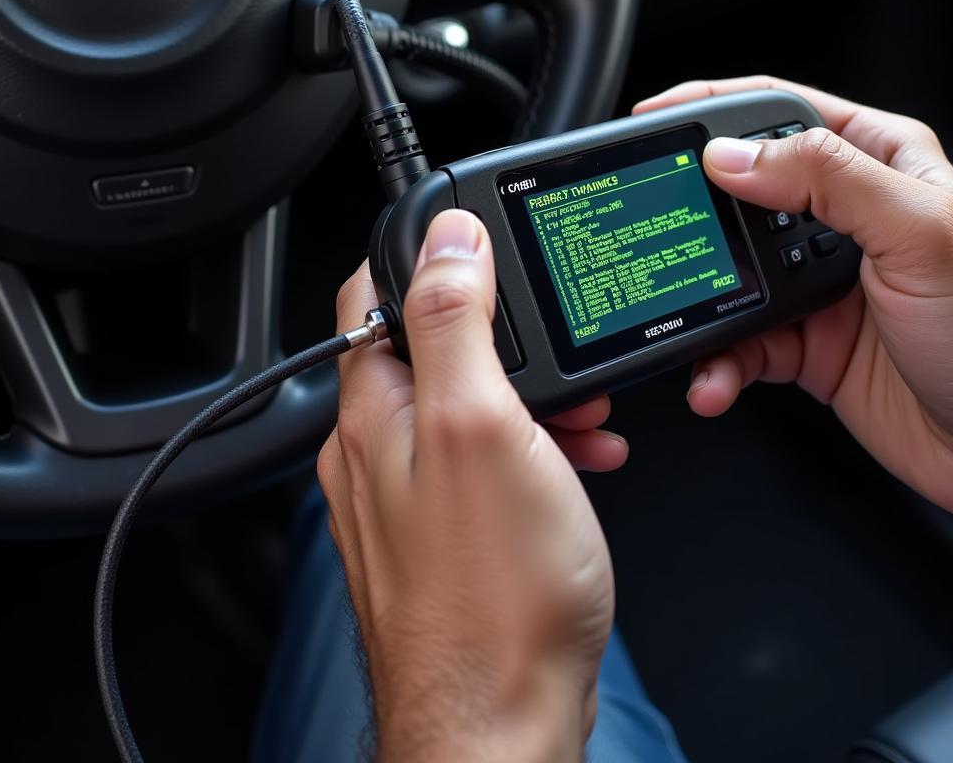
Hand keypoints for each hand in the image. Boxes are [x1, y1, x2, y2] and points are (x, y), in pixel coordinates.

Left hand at [318, 210, 625, 761]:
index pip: (371, 293)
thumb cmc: (495, 594)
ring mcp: (407, 494)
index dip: (422, 251)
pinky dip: (530, 444)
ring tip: (581, 414)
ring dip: (526, 392)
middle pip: (428, 344)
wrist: (501, 723)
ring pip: (464, 403)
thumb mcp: (482, 426)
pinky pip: (482, 459)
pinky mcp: (444, 531)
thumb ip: (456, 323)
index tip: (474, 237)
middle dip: (502, 332)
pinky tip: (574, 458)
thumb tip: (448, 240)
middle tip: (557, 350)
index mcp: (373, 412)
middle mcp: (375, 450)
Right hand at [636, 77, 952, 530]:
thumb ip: (828, 180)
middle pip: (736, 192)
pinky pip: (735, 342)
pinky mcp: (801, 341)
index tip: (653, 124)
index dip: (709, 110)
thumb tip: (734, 156)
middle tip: (654, 235)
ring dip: (695, 307)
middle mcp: (841, 216)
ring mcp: (816, 281)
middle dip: (688, 215)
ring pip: (724, 273)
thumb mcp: (919, 232)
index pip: (777, 113)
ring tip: (686, 333)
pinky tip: (715, 380)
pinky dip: (715, 362)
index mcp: (876, 163)